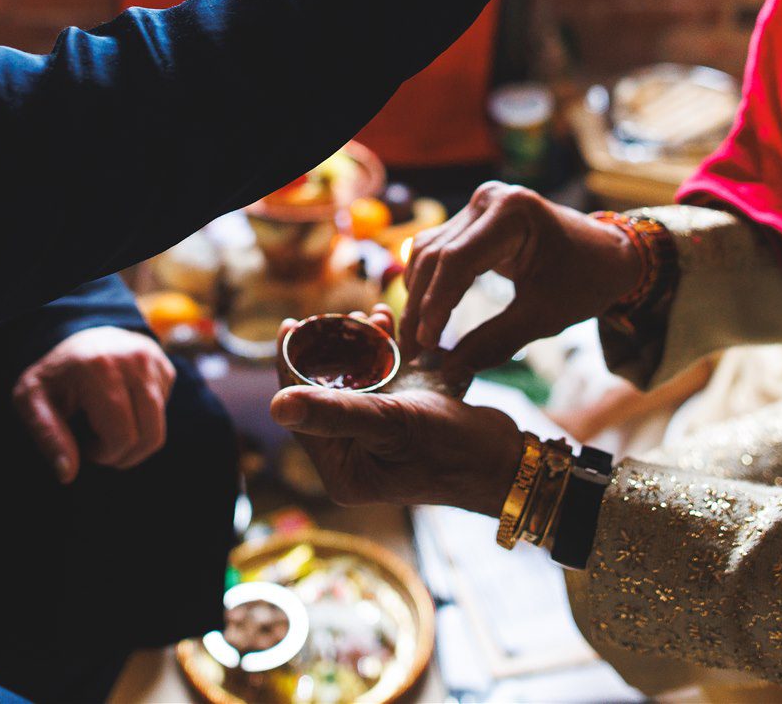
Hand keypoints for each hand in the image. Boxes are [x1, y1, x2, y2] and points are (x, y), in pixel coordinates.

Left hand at [12, 326, 176, 483]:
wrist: (77, 334)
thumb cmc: (54, 375)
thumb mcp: (31, 400)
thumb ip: (47, 436)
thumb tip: (67, 474)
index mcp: (99, 369)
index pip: (121, 436)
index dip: (105, 455)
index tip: (85, 447)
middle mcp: (134, 361)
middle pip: (148, 436)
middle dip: (124, 455)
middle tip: (100, 446)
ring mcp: (154, 362)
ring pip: (160, 428)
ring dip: (136, 444)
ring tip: (110, 433)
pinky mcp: (165, 367)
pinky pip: (163, 412)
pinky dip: (144, 421)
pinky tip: (123, 409)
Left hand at [272, 307, 523, 513]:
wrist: (506, 460)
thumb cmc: (451, 448)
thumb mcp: (388, 424)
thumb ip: (332, 413)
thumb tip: (275, 406)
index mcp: (341, 467)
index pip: (302, 408)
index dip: (292, 364)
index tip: (290, 325)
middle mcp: (355, 454)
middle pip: (327, 391)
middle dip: (332, 349)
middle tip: (338, 315)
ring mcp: (380, 437)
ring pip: (356, 381)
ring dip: (360, 345)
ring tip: (371, 316)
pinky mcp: (403, 421)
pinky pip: (383, 381)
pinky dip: (384, 353)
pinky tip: (389, 324)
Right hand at [400, 182, 641, 371]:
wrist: (610, 255)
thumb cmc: (586, 280)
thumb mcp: (544, 316)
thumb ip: (494, 342)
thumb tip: (447, 370)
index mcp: (512, 213)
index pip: (456, 261)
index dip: (435, 305)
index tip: (425, 346)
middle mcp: (489, 199)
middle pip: (435, 255)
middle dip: (420, 307)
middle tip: (410, 352)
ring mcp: (479, 206)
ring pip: (429, 252)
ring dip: (418, 297)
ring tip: (413, 341)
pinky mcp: (474, 219)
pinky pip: (439, 250)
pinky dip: (429, 284)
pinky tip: (425, 317)